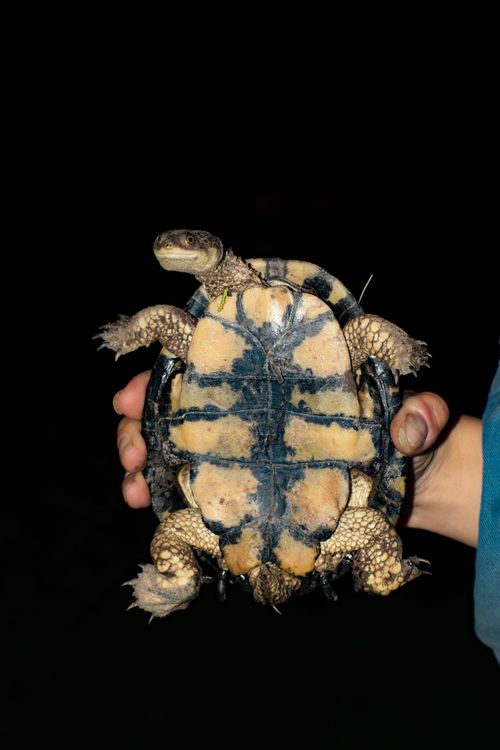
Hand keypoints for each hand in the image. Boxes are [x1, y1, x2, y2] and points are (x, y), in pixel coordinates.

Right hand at [113, 376, 480, 545]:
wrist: (414, 487)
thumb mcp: (416, 417)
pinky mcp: (251, 491)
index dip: (165, 372)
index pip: (211, 361)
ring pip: (180, 447)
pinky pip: (200, 491)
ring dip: (146, 464)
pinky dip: (170, 500)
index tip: (132, 394)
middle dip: (143, 423)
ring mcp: (247, 451)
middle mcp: (253, 408)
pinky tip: (153, 512)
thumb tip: (408, 429)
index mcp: (279, 376)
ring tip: (134, 490)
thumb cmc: (406, 437)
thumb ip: (420, 413)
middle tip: (131, 451)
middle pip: (181, 404)